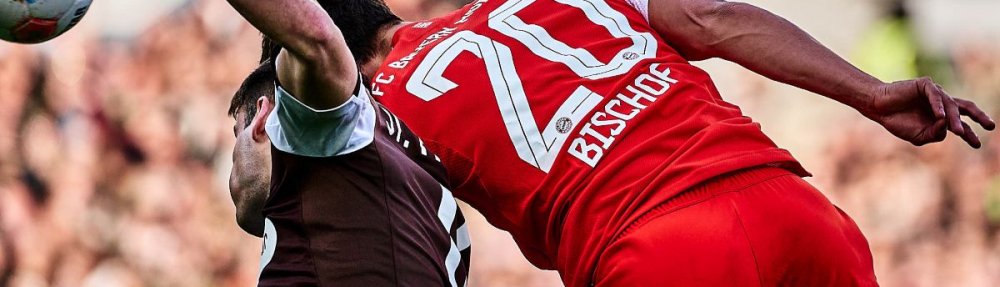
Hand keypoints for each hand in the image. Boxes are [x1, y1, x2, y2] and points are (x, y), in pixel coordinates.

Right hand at [864, 78, 994, 147]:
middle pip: (965, 109)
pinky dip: (939, 106)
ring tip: (958, 131)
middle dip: (979, 117)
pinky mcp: (925, 85)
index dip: (970, 134)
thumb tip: (947, 124)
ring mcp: (935, 93)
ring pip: (951, 106)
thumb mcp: (918, 137)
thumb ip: (935, 134)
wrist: (879, 109)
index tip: (977, 145)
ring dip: (955, 120)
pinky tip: (939, 116)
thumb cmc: (897, 122)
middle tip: (990, 126)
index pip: (961, 125)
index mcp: (940, 117)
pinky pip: (936, 96)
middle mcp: (941, 104)